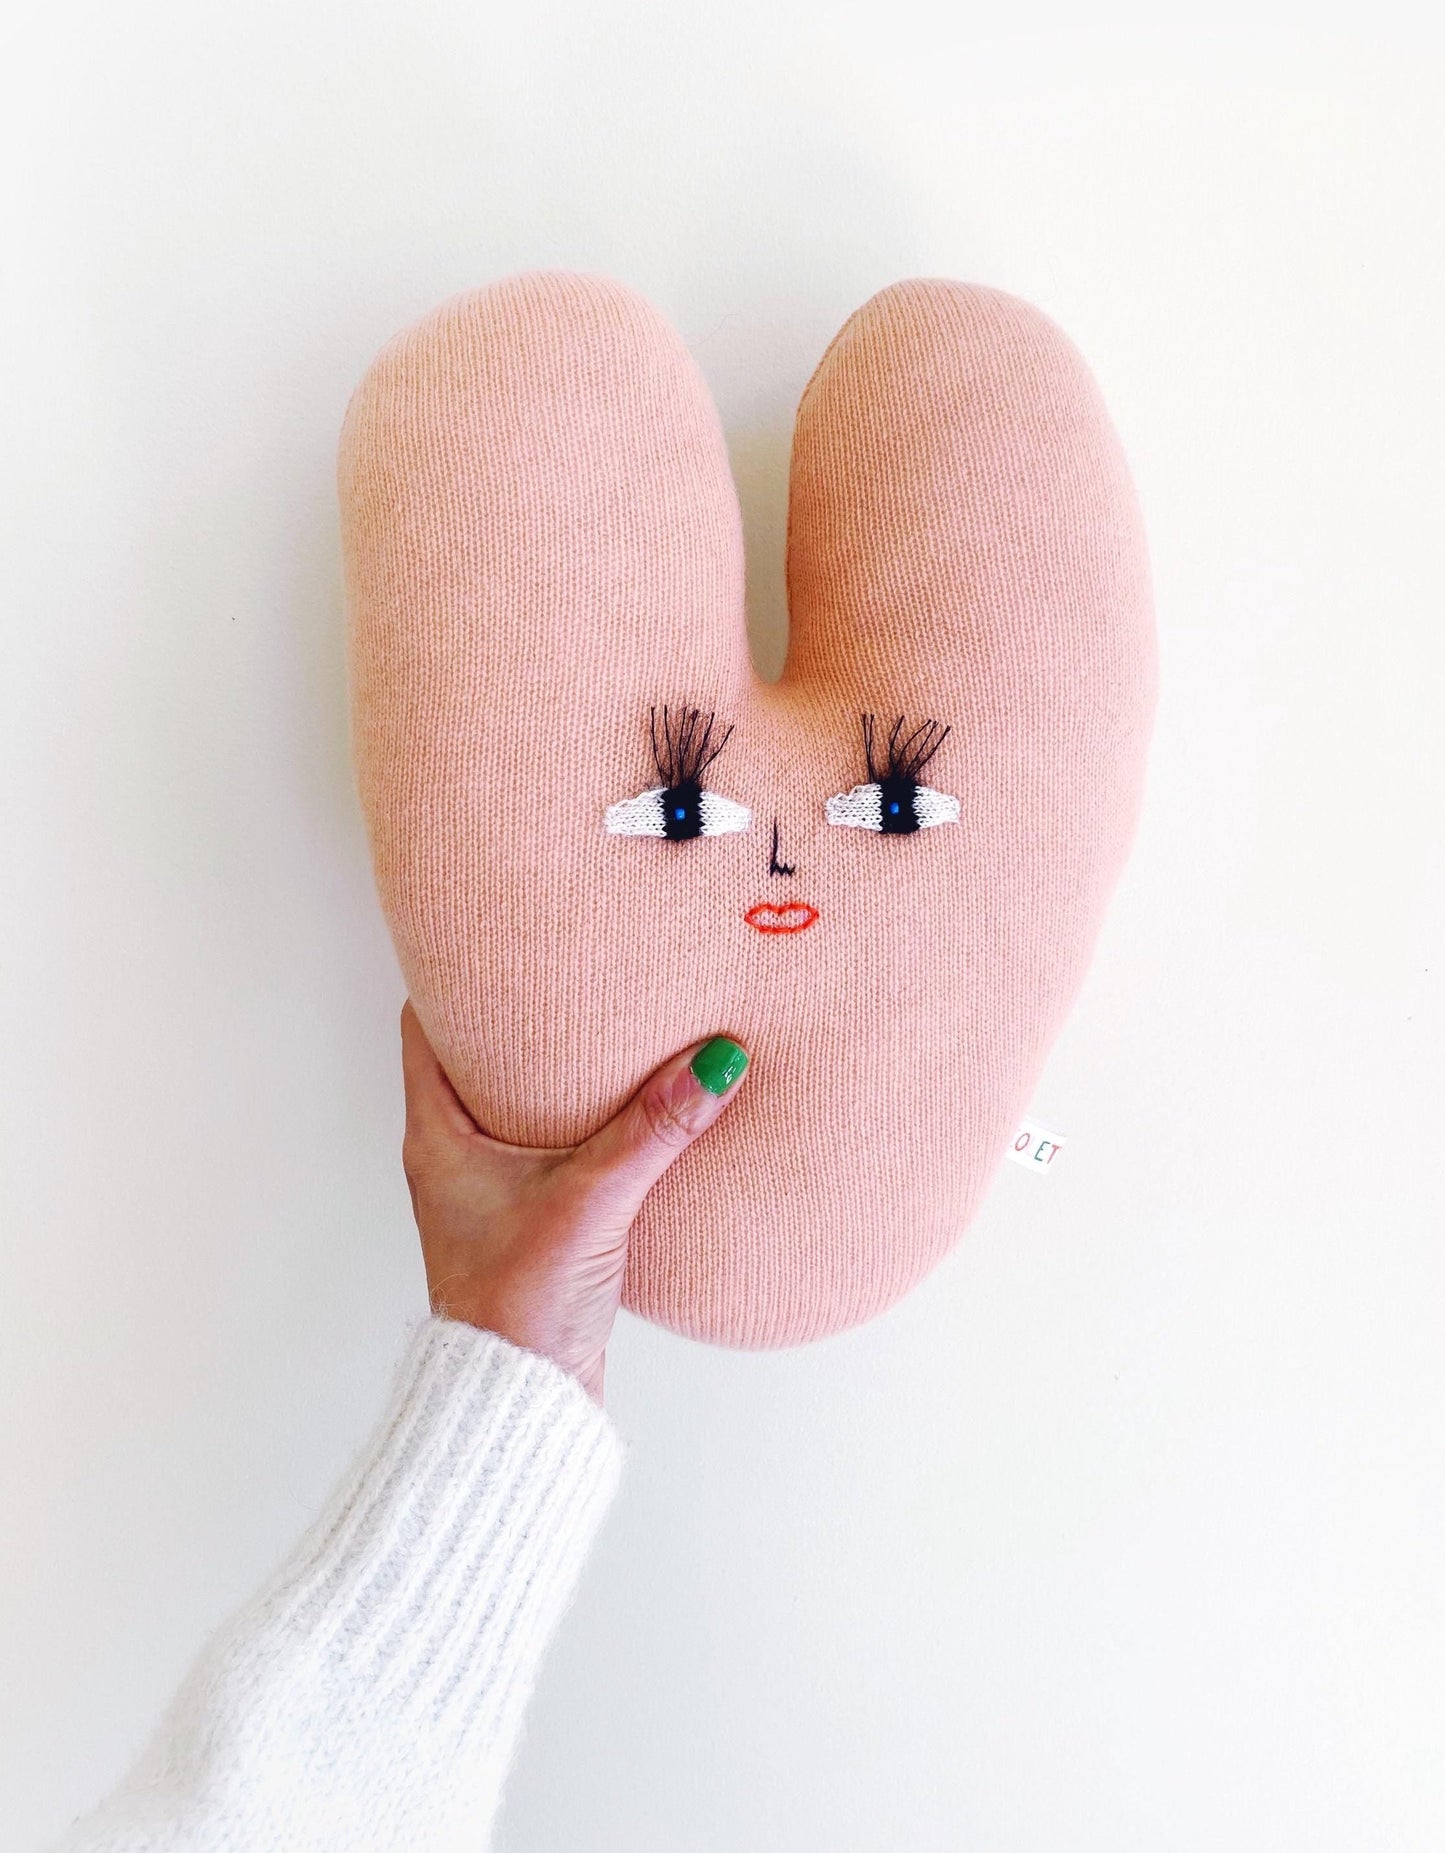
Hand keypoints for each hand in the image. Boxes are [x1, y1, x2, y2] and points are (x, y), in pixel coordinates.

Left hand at [398, 1003, 749, 1401]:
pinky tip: (623, 1104)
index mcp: (437, 1134)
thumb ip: (653, 1130)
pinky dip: (574, 1115)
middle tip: (569, 965)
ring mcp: (484, 1187)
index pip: (426, 1024)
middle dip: (520, 1013)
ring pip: (511, 1101)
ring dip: (550, 1068)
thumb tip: (714, 1062)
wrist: (519, 1401)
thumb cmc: (520, 1307)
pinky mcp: (521, 1217)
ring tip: (604, 1023)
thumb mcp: (592, 1201)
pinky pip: (542, 1143)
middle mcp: (451, 1153)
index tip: (501, 935)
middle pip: (474, 1055)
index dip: (457, 974)